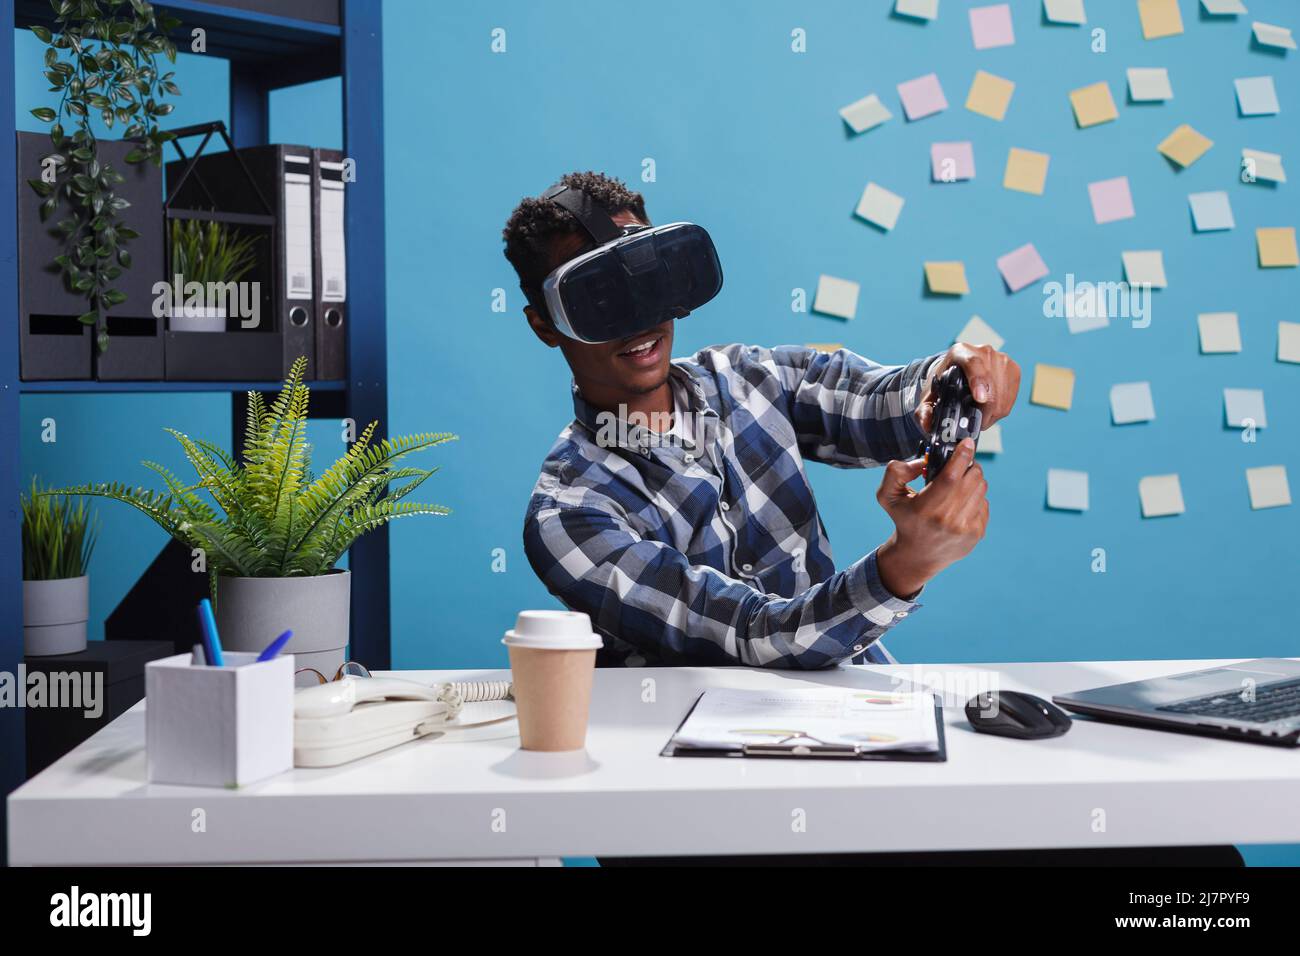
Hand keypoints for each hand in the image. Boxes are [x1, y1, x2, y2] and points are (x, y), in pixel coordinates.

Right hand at [874, 439, 987, 598]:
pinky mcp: (976, 534)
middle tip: (959, 466)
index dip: (962, 457)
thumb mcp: (887, 496)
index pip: (950, 477)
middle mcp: (946, 520)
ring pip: (981, 488)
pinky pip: (984, 503)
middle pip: (971, 479)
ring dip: (972, 480)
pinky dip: (975, 497)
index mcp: (924, 509)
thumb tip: (921, 462)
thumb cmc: (904, 520)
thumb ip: (896, 472)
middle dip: (968, 465)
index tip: (966, 443)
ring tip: (958, 485)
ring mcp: (964, 529)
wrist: (918, 556)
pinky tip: (961, 503)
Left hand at [916, 343, 1020, 432]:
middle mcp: (983, 351)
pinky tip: (990, 412)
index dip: (978, 381)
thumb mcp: (930, 394)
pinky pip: (1011, 396)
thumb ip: (924, 410)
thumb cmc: (944, 382)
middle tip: (974, 424)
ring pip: (1003, 394)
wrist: (958, 370)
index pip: (973, 363)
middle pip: (991, 384)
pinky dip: (1002, 409)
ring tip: (980, 419)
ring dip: (993, 413)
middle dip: (984, 410)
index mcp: (960, 352)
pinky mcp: (1013, 369)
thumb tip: (926, 424)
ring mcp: (1001, 359)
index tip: (980, 399)